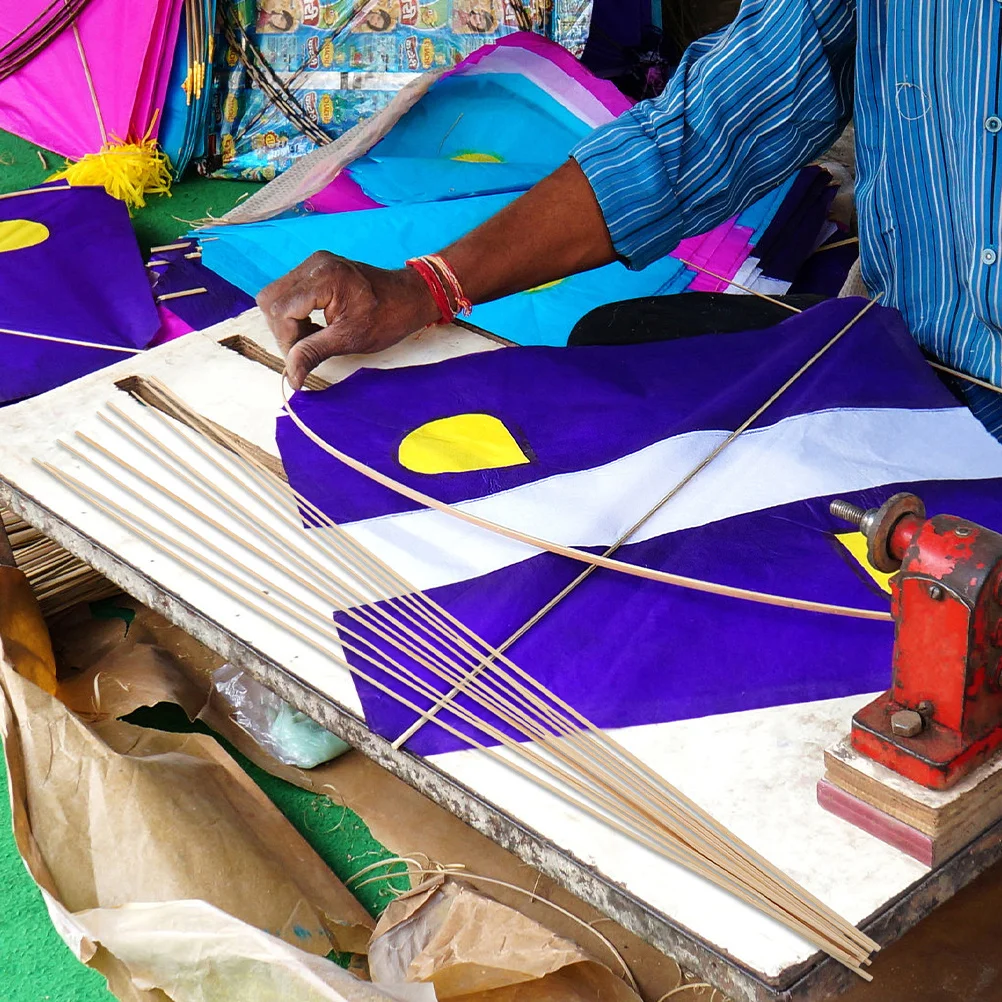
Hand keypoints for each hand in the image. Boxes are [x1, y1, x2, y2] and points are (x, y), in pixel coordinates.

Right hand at [256, 251, 439, 388]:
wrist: (410, 297)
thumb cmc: (388, 316)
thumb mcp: (350, 339)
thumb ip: (314, 353)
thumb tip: (292, 378)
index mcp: (324, 277)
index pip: (280, 309)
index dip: (286, 338)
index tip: (301, 357)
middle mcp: (314, 264)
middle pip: (271, 299)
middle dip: (283, 330)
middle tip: (306, 348)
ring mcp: (314, 264)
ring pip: (276, 296)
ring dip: (288, 323)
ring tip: (314, 337)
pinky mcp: (316, 270)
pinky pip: (290, 292)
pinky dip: (296, 314)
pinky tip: (316, 327)